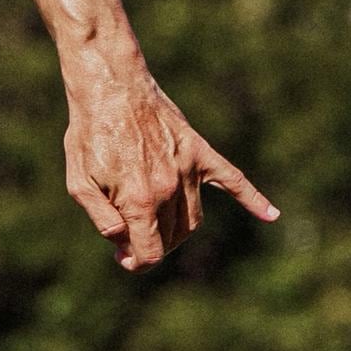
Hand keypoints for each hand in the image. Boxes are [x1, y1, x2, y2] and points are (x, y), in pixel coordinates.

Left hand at [60, 44, 272, 270]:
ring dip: (176, 231)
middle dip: (151, 245)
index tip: (123, 257)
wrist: (111, 88)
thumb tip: (123, 242)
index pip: (150, 253)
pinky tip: (271, 215)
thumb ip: (101, 218)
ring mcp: (187, 170)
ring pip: (193, 220)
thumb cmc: (89, 134)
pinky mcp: (200, 152)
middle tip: (130, 236)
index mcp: (138, 200)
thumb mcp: (79, 182)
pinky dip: (253, 198)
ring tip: (153, 224)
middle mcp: (168, 189)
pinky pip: (233, 180)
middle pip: (172, 239)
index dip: (136, 263)